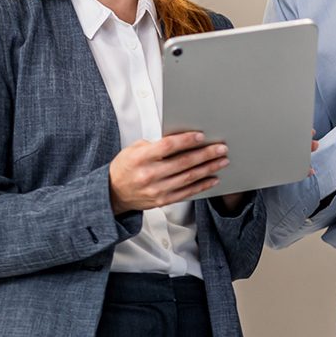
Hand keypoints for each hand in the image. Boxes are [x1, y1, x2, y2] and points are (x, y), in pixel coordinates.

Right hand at [109, 132, 228, 214]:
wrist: (113, 193)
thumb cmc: (125, 167)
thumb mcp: (134, 149)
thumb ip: (156, 144)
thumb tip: (182, 139)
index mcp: (141, 158)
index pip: (167, 146)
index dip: (186, 140)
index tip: (202, 136)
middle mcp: (149, 175)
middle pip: (183, 162)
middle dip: (206, 154)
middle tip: (221, 148)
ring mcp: (157, 190)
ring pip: (189, 178)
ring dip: (208, 168)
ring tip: (222, 161)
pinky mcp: (163, 200)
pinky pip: (187, 193)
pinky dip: (202, 185)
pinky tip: (213, 178)